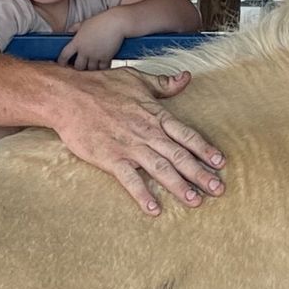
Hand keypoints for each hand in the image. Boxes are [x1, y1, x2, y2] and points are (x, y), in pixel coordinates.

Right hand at [51, 68, 225, 214]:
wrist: (68, 96)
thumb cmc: (101, 86)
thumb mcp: (136, 78)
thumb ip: (163, 83)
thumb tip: (186, 78)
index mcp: (155, 115)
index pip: (187, 135)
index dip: (205, 149)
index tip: (221, 163)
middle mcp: (147, 133)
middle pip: (180, 155)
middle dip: (200, 173)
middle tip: (218, 189)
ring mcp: (129, 147)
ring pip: (161, 169)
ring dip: (179, 186)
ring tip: (195, 201)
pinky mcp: (111, 158)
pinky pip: (130, 180)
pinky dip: (142, 195)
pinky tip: (154, 210)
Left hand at [59, 13, 127, 70]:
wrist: (117, 23)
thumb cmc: (101, 21)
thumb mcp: (84, 23)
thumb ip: (74, 28)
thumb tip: (68, 31)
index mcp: (77, 42)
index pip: (64, 55)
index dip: (61, 61)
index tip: (62, 64)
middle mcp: (85, 51)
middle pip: (78, 66)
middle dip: (79, 67)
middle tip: (81, 65)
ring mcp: (95, 56)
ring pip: (90, 69)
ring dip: (91, 68)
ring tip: (92, 65)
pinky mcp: (106, 58)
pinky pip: (102, 68)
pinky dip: (102, 68)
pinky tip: (102, 65)